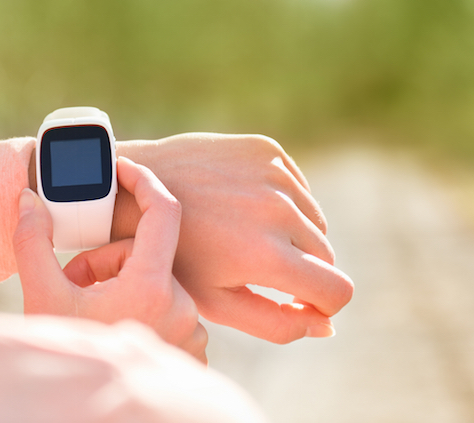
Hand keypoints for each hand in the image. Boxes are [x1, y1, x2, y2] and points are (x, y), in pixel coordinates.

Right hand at [13, 157, 207, 362]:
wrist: (82, 414)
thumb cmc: (67, 356)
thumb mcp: (40, 297)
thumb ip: (33, 242)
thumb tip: (27, 198)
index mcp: (151, 287)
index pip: (163, 211)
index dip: (142, 180)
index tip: (121, 169)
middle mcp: (183, 308)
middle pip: (145, 254)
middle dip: (106, 261)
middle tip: (75, 284)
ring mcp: (192, 333)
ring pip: (155, 283)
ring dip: (120, 287)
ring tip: (89, 315)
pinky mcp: (193, 352)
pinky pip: (168, 311)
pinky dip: (139, 312)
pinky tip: (112, 331)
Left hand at [116, 134, 353, 343]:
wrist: (135, 190)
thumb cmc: (175, 258)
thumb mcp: (218, 303)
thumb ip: (278, 324)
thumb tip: (326, 324)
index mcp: (266, 255)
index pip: (337, 291)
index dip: (323, 305)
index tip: (299, 302)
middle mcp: (278, 211)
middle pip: (327, 255)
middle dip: (303, 269)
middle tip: (259, 267)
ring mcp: (273, 174)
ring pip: (315, 220)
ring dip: (294, 234)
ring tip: (247, 236)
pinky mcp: (266, 149)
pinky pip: (298, 186)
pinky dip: (283, 201)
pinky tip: (244, 205)